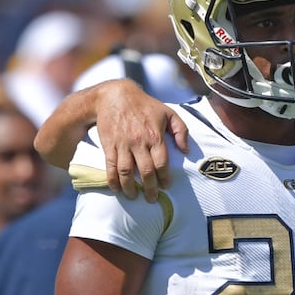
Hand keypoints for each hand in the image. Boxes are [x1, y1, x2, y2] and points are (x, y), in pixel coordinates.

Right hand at [97, 80, 188, 201]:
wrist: (115, 96)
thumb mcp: (169, 112)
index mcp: (155, 135)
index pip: (161, 163)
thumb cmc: (145, 105)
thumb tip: (185, 150)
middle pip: (145, 171)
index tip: (166, 186)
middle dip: (150, 188)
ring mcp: (123, 144)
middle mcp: (139, 142)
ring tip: (134, 197)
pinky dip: (112, 180)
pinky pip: (110, 166)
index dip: (164, 177)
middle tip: (152, 198)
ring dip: (130, 188)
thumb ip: (181, 131)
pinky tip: (117, 188)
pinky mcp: (109, 145)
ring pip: (126, 172)